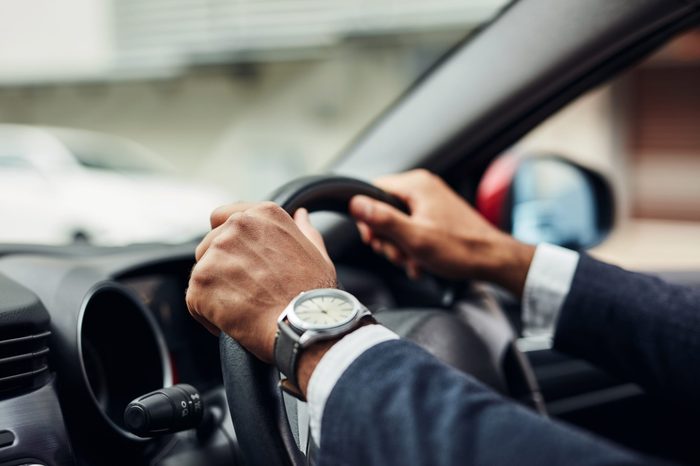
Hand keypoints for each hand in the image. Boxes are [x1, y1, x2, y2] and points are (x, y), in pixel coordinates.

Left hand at [186, 202, 335, 362]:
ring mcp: (217, 252)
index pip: (222, 216)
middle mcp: (237, 226)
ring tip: (242, 310)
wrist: (304, 325)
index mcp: (264, 215)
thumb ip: (304, 231)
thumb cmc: (314, 294)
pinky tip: (231, 323)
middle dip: (221, 269)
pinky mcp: (201, 281)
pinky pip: (194, 299)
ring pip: (201, 273)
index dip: (226, 241)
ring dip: (215, 291)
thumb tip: (301, 216)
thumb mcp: (317, 254)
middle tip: (246, 292)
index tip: (237, 260)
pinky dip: (207, 315)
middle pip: (208, 246)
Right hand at [349, 169, 533, 296]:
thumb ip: (383, 219)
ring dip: (400, 247)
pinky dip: (412, 248)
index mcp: (416, 185)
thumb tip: (355, 204)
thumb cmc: (461, 249)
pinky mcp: (436, 216)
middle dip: (388, 238)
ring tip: (413, 261)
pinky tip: (420, 263)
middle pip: (384, 210)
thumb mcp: (415, 237)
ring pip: (397, 224)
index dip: (368, 218)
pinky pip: (412, 229)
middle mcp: (423, 188)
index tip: (374, 239)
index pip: (373, 191)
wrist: (493, 260)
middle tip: (399, 254)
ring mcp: (431, 202)